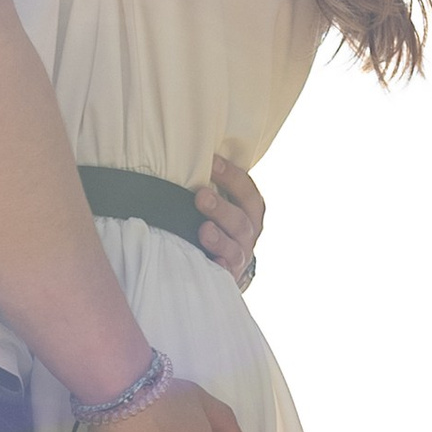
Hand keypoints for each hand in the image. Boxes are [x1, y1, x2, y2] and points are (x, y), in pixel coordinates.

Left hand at [197, 152, 264, 288]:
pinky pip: (226, 273)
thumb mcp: (220, 203)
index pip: (247, 191)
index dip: (232, 176)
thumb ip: (210, 185)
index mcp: (250, 211)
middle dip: (221, 208)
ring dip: (219, 238)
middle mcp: (248, 233)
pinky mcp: (228, 276)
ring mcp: (239, 256)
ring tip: (203, 230)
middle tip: (201, 196)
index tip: (211, 162)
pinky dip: (220, 267)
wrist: (224, 264)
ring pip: (235, 247)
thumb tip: (181, 156)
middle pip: (241, 220)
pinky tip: (212, 262)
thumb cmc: (216, 223)